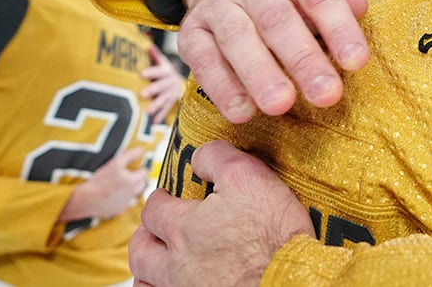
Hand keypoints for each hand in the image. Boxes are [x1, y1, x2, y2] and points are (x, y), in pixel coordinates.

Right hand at [58, 147, 146, 222]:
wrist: (87, 199)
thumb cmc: (101, 181)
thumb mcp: (116, 163)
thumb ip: (130, 155)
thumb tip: (141, 150)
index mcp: (134, 182)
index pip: (144, 173)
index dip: (139, 168)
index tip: (134, 166)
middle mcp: (132, 193)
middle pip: (141, 184)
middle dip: (137, 178)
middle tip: (127, 174)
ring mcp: (125, 203)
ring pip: (132, 194)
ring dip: (128, 188)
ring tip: (117, 183)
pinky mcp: (117, 210)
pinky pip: (122, 202)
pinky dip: (119, 198)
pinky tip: (110, 193)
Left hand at [129, 140, 314, 286]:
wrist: (290, 278)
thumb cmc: (274, 234)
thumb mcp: (250, 177)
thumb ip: (217, 158)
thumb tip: (199, 156)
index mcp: (184, 228)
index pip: (153, 209)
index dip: (160, 198)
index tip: (167, 196)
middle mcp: (176, 263)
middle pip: (141, 250)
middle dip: (145, 235)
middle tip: (155, 228)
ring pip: (146, 280)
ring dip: (147, 267)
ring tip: (158, 259)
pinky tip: (174, 283)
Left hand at [141, 45, 183, 122]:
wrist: (177, 81)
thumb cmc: (162, 70)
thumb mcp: (160, 61)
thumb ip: (154, 55)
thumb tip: (147, 45)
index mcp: (167, 70)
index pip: (160, 70)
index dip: (152, 71)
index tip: (142, 73)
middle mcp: (171, 81)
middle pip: (163, 85)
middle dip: (153, 89)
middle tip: (142, 94)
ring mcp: (172, 93)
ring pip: (165, 99)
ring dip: (157, 105)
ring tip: (147, 111)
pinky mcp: (172, 103)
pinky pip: (166, 110)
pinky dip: (161, 115)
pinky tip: (154, 121)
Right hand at [177, 0, 368, 122]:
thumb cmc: (285, 4)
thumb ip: (339, 4)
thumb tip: (360, 8)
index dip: (339, 29)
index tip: (357, 62)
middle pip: (278, 21)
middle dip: (303, 59)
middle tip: (326, 95)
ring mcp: (218, 6)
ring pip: (238, 38)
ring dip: (260, 74)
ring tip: (280, 105)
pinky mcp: (191, 32)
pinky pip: (203, 60)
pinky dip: (222, 87)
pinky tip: (241, 112)